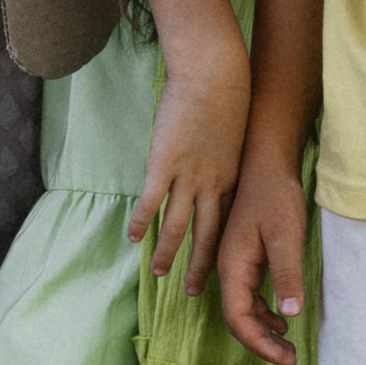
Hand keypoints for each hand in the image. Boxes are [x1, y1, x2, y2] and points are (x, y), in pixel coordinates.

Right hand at [127, 37, 249, 295]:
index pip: (226, 224)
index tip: (217, 270)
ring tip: (158, 273)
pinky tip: (132, 237)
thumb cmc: (225, 93)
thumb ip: (222, 152)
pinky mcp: (164, 163)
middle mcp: (212, 185)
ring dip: (167, 252)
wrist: (214, 73)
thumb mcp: (233, 130)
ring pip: (177, 226)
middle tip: (191, 291)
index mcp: (232, 178)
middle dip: (199, 267)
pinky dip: (141, 221)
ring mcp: (188, 176)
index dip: (220, 249)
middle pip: (206, 236)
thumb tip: (213, 159)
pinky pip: (151, 201)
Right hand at [217, 157, 307, 364]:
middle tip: (290, 360)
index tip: (284, 358)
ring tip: (287, 346)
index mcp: (232, 266)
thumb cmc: (275, 195)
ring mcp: (235, 264)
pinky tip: (281, 321)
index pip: (238, 318)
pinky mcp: (246, 259)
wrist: (266, 163)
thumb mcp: (286, 236)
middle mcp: (228, 269)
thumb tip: (289, 314)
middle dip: (262, 344)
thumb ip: (287, 274)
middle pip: (238, 319)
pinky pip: (249, 296)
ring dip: (263, 331)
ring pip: (244, 309)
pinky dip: (264, 313)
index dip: (259, 344)